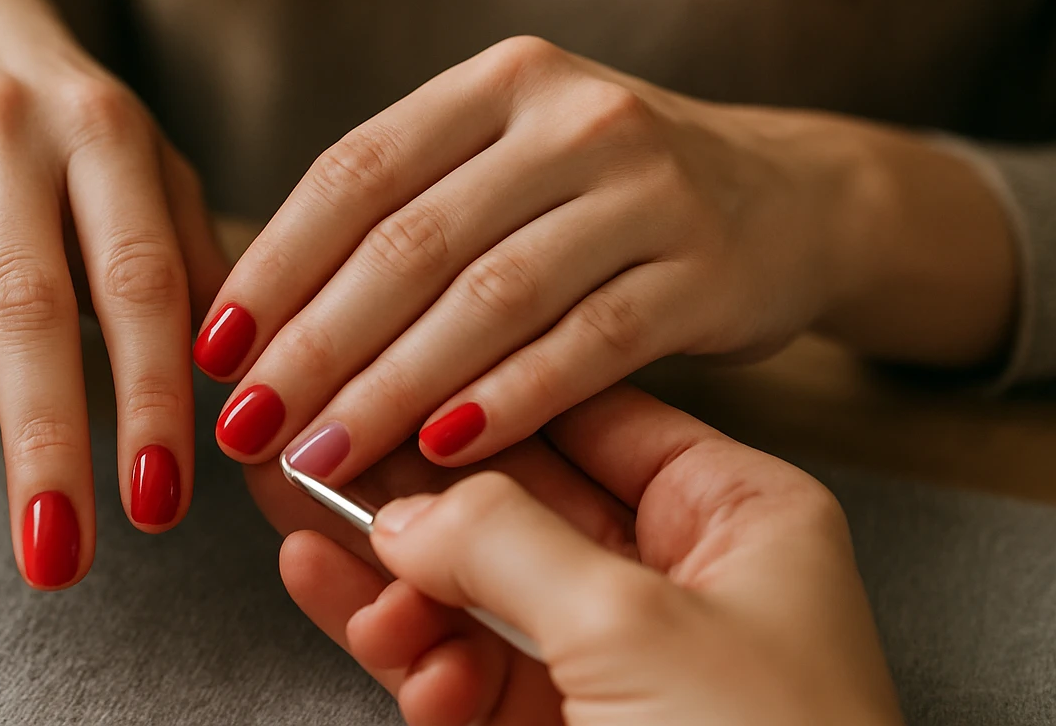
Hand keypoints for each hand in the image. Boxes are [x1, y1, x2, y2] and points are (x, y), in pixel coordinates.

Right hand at [0, 0, 226, 585]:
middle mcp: (6, 129)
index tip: (157, 505)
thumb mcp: (149, 164)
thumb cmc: (70, 123)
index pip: (137, 279)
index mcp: (106, 131)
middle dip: (44, 437)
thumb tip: (238, 383)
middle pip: (25, 301)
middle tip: (57, 555)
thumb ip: (190, 258)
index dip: (150, 395)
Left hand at [198, 35, 1014, 479]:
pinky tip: (445, 452)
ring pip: (490, 299)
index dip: (273, 265)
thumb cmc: (605, 194)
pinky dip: (508, 401)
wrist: (787, 195)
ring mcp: (646, 187)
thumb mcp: (511, 162)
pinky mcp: (705, 267)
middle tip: (247, 427)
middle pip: (412, 241)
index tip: (212, 348)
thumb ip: (408, 213)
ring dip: (393, 388)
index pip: (355, 172)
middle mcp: (571, 116)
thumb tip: (261, 319)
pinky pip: (587, 345)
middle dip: (315, 345)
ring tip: (322, 457)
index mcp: (499, 81)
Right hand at [281, 386, 903, 725]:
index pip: (587, 418)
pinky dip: (411, 657)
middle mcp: (677, 579)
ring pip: (476, 592)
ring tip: (323, 559)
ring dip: (400, 586)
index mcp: (737, 518)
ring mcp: (616, 662)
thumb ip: (503, 541)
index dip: (480, 399)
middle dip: (415, 495)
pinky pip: (465, 672)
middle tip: (318, 459)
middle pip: (515, 504)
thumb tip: (403, 508)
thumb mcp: (633, 626)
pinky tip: (369, 632)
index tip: (385, 384)